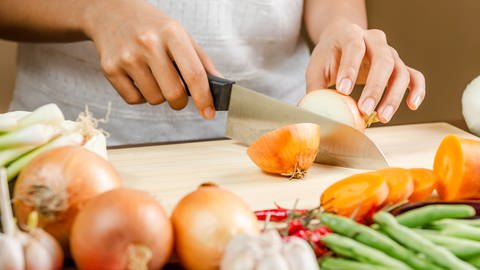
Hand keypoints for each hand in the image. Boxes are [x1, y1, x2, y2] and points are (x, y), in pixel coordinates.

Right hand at [82, 0, 219, 118]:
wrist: (111, 11)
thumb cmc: (151, 26)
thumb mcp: (180, 34)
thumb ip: (201, 61)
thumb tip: (219, 87)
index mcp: (172, 33)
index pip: (193, 74)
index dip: (204, 98)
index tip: (209, 113)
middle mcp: (148, 44)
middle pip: (173, 93)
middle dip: (180, 102)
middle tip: (179, 95)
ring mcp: (127, 57)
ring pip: (154, 99)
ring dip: (159, 96)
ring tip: (154, 77)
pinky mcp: (110, 69)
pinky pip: (134, 100)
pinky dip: (141, 96)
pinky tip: (139, 78)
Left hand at [306, 19, 424, 122]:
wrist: (342, 42)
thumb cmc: (329, 56)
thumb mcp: (316, 68)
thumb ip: (315, 89)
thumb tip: (314, 115)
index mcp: (351, 35)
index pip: (354, 48)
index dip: (350, 69)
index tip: (343, 90)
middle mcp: (375, 41)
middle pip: (383, 60)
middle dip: (374, 87)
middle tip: (365, 109)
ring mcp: (390, 53)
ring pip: (400, 71)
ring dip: (393, 95)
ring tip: (383, 117)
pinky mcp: (399, 66)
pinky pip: (414, 76)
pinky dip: (416, 90)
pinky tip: (412, 105)